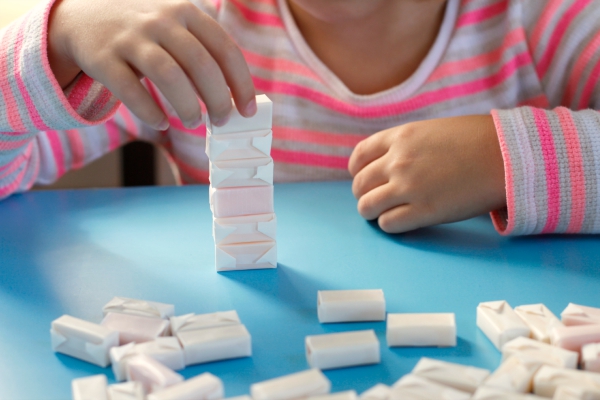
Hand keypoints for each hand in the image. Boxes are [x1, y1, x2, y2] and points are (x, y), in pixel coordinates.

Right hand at [47, 0, 255, 129]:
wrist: (80, 16)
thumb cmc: (144, 31)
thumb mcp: (175, 26)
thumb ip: (202, 52)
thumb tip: (235, 98)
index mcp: (186, 12)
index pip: (225, 49)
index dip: (241, 83)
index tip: (248, 110)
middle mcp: (160, 21)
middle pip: (200, 64)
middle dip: (218, 99)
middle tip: (222, 120)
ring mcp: (130, 38)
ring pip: (168, 76)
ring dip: (187, 106)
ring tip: (194, 121)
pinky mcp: (103, 59)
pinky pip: (131, 91)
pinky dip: (150, 113)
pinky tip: (162, 123)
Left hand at [348, 115, 505, 232]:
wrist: (506, 156)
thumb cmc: (476, 141)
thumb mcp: (432, 131)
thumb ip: (406, 145)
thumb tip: (389, 163)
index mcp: (400, 137)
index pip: (359, 157)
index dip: (358, 172)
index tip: (364, 179)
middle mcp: (398, 161)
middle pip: (360, 185)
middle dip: (364, 194)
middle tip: (376, 200)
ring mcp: (408, 187)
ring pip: (367, 207)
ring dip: (373, 212)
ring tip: (384, 213)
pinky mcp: (423, 211)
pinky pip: (388, 224)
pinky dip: (389, 224)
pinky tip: (402, 220)